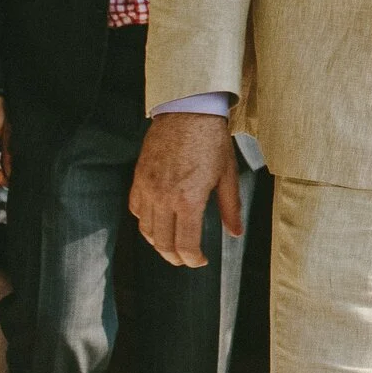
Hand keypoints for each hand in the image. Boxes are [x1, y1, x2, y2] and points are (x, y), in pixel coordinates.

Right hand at [129, 112, 241, 267]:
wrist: (188, 111)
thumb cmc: (212, 140)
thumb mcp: (227, 174)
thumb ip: (230, 207)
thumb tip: (236, 232)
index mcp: (189, 200)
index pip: (186, 244)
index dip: (193, 259)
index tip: (200, 261)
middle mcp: (164, 198)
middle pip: (163, 243)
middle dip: (174, 257)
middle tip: (186, 259)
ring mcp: (148, 189)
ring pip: (146, 229)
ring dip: (158, 242)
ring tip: (171, 245)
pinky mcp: (139, 179)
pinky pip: (135, 209)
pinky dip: (144, 221)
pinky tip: (156, 221)